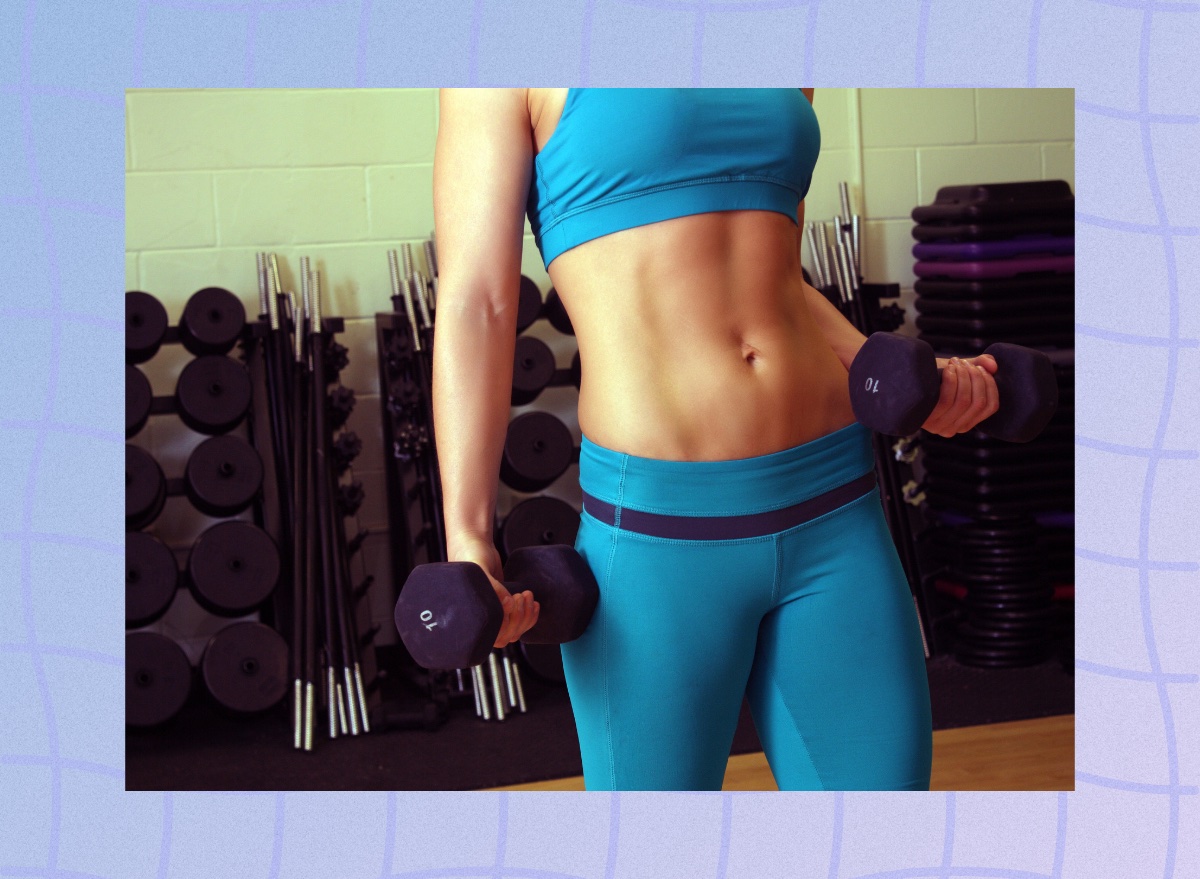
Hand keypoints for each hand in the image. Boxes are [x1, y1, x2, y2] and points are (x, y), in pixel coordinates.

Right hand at [447, 534, 539, 648]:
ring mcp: (495, 615)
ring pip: (515, 630)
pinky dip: (530, 615)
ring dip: (527, 616)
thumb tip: (508, 604)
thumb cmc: (470, 557)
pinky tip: (534, 604)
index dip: (508, 622)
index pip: (495, 635)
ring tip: (528, 595)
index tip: (512, 600)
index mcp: (470, 617)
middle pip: (508, 635)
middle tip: (522, 594)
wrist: (474, 545)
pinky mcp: (504, 608)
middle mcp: (482, 619)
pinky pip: (519, 621)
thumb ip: (492, 587)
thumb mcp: (479, 569)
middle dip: (520, 617)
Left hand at [921, 354, 999, 437]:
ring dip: (963, 376)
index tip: (980, 367)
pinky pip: (947, 400)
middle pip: (978, 402)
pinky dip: (951, 380)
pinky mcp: (926, 420)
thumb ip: (978, 366)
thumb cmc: (931, 377)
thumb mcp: (958, 371)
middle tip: (964, 362)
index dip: (990, 384)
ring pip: (964, 401)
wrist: (900, 380)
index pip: (991, 406)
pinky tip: (947, 369)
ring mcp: (938, 426)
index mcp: (965, 422)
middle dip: (976, 377)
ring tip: (954, 363)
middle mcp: (953, 429)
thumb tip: (993, 366)